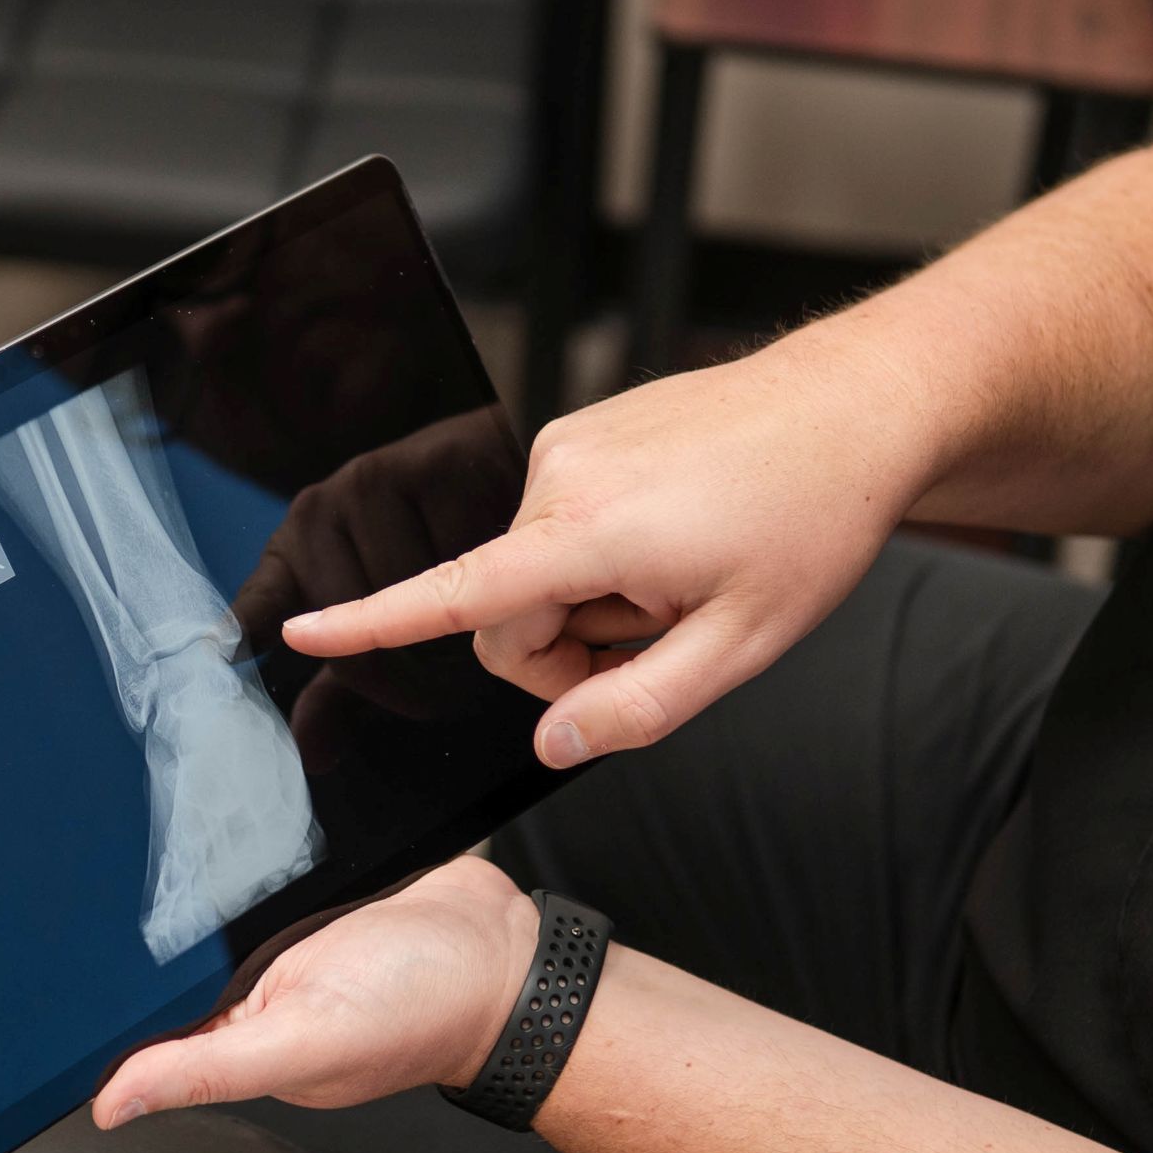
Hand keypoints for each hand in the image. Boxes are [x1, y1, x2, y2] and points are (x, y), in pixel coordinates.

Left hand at [92, 857, 536, 1125]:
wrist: (508, 951)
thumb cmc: (424, 1009)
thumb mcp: (306, 1041)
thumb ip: (211, 1069)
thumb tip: (113, 1106)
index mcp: (246, 1044)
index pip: (151, 1030)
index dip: (105, 1004)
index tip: (59, 969)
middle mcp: (261, 999)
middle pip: (176, 966)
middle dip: (148, 930)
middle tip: (110, 882)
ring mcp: (290, 947)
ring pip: (214, 917)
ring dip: (199, 885)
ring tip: (175, 849)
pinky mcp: (316, 901)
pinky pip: (262, 881)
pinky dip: (250, 862)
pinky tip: (240, 839)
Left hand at [231, 409, 524, 764]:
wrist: (503, 470)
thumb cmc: (439, 551)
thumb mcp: (381, 623)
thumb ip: (341, 689)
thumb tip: (310, 753)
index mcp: (294, 552)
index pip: (256, 608)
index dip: (244, 635)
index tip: (220, 659)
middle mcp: (316, 516)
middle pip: (345, 634)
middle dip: (402, 682)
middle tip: (442, 692)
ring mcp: (363, 486)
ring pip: (400, 603)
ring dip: (448, 645)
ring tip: (475, 632)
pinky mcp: (419, 467)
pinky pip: (447, 562)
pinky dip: (478, 594)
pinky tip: (494, 583)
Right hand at [281, 332, 933, 766]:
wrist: (855, 407)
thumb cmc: (811, 520)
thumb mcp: (742, 646)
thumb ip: (639, 709)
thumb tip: (550, 746)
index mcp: (592, 533)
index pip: (455, 593)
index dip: (371, 623)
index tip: (298, 633)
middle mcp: (561, 477)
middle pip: (508, 614)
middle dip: (567, 653)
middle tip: (663, 645)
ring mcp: (569, 447)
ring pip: (535, 573)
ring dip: (596, 602)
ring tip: (685, 578)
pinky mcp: (583, 432)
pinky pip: (560, 527)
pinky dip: (606, 556)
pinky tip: (680, 537)